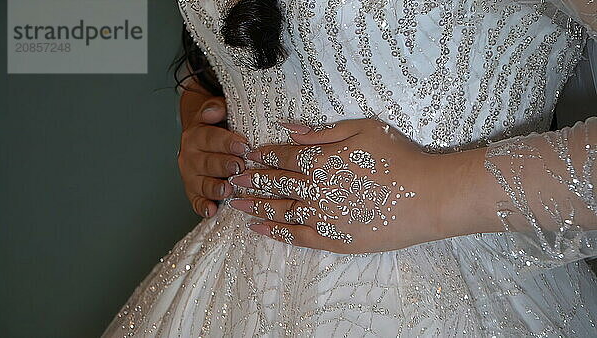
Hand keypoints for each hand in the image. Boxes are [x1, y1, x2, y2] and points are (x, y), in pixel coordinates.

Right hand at [178, 82, 249, 217]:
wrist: (201, 138)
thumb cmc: (217, 126)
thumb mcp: (216, 112)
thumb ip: (216, 108)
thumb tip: (215, 110)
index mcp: (196, 135)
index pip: (211, 138)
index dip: (227, 142)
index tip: (243, 145)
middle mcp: (190, 156)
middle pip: (207, 162)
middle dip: (223, 165)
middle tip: (239, 167)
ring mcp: (191, 176)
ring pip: (201, 183)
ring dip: (214, 188)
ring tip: (227, 190)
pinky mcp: (193, 192)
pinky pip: (196, 201)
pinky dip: (203, 207)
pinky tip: (212, 211)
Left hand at [227, 119, 455, 253]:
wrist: (426, 196)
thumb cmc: (399, 157)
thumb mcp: (363, 129)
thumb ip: (323, 130)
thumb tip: (289, 127)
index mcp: (320, 158)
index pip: (283, 156)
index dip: (264, 155)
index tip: (249, 156)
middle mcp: (313, 187)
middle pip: (275, 183)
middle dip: (251, 180)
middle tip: (232, 179)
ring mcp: (320, 215)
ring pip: (278, 210)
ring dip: (254, 205)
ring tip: (234, 203)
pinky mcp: (330, 239)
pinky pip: (294, 235)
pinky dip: (273, 231)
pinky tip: (257, 227)